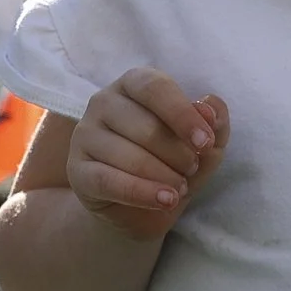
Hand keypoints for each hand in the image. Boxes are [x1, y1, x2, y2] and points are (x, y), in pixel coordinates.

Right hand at [69, 69, 227, 240]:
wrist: (140, 206)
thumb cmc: (172, 162)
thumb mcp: (203, 145)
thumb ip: (214, 124)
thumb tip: (212, 107)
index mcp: (134, 84)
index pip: (154, 87)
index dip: (183, 114)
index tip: (206, 143)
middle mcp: (103, 102)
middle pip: (147, 126)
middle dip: (179, 155)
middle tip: (192, 169)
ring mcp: (85, 134)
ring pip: (130, 156)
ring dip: (165, 177)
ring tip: (180, 188)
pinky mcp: (77, 170)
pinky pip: (109, 181)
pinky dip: (143, 193)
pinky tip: (166, 200)